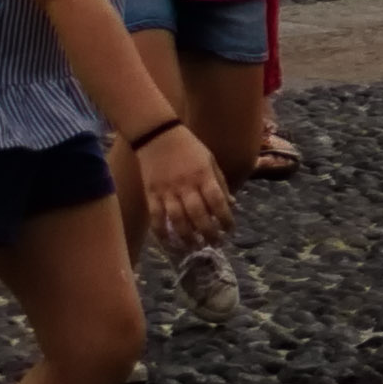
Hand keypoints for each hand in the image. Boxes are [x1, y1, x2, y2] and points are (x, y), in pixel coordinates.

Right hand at [137, 132, 231, 257]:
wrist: (158, 136)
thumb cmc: (189, 147)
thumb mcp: (210, 160)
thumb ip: (220, 183)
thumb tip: (231, 204)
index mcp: (204, 176)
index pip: (218, 202)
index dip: (225, 219)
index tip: (230, 230)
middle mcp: (186, 186)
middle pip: (199, 215)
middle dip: (208, 233)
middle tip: (215, 244)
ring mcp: (167, 191)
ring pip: (177, 220)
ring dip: (187, 237)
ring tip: (195, 248)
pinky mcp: (150, 194)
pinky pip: (156, 217)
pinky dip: (162, 232)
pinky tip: (169, 243)